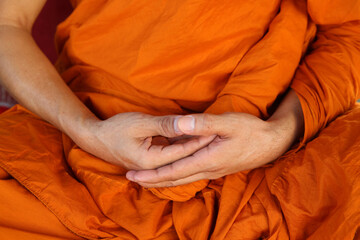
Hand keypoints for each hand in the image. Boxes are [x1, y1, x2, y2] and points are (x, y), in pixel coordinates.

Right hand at [75, 112, 215, 169]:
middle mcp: (154, 168)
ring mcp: (153, 166)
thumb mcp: (141, 123)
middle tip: (219, 136)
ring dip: (193, 147)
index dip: (200, 139)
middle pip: (183, 157)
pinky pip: (171, 155)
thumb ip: (165, 125)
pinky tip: (194, 139)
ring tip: (212, 138)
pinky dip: (182, 147)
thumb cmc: (115, 129)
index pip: (183, 151)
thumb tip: (187, 123)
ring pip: (178, 157)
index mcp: (152, 161)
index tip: (216, 130)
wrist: (95, 138)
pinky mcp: (151, 161)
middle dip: (201, 146)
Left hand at [126, 112, 298, 186]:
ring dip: (162, 180)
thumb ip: (204, 124)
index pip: (172, 171)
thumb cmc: (251, 131)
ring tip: (146, 179)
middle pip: (174, 180)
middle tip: (132, 178)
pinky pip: (191, 175)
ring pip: (182, 179)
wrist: (272, 143)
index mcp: (207, 160)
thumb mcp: (228, 123)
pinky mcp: (217, 167)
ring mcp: (212, 170)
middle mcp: (207, 170)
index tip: (133, 174)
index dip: (151, 174)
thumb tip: (180, 123)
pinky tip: (172, 172)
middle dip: (152, 180)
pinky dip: (176, 176)